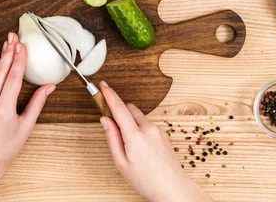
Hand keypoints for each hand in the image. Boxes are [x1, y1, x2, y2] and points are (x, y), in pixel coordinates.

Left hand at [0, 33, 55, 200]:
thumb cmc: (7, 146)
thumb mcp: (26, 126)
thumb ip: (37, 103)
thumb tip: (50, 85)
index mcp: (4, 110)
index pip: (14, 79)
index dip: (19, 61)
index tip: (23, 46)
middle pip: (1, 72)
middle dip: (9, 53)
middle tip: (14, 36)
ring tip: (7, 43)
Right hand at [99, 82, 211, 201]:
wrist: (173, 189)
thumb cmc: (146, 180)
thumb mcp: (121, 163)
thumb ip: (112, 138)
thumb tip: (105, 121)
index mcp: (135, 136)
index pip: (119, 108)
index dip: (109, 94)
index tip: (102, 85)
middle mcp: (148, 129)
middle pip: (129, 108)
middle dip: (119, 112)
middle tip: (113, 126)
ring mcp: (157, 130)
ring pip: (138, 116)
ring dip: (130, 122)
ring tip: (129, 145)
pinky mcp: (163, 134)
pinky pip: (147, 124)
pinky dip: (139, 128)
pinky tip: (140, 148)